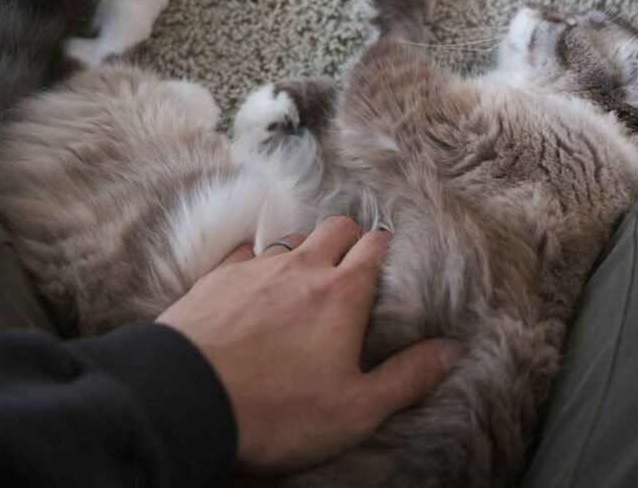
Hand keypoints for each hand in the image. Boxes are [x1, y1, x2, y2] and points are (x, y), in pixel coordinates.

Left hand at [157, 216, 460, 472]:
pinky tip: (253, 280)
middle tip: (353, 260)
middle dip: (350, 236)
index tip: (390, 255)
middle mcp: (301, 268)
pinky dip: (256, 260)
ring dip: (305, 248)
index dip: (386, 247)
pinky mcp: (216, 278)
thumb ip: (408, 377)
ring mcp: (255, 269)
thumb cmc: (277, 410)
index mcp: (342, 294)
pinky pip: (245, 253)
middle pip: (335, 227)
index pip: (375, 247)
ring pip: (291, 237)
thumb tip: (451, 350)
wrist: (186, 400)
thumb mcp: (356, 408)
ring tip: (306, 273)